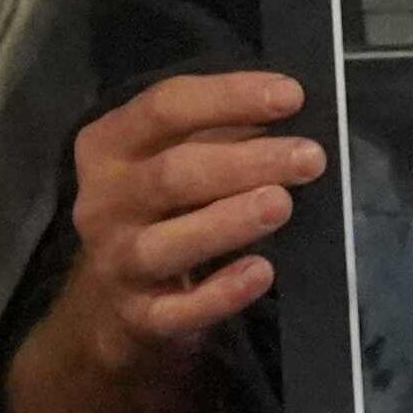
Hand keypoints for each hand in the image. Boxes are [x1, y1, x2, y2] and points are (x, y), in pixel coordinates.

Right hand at [54, 70, 314, 371]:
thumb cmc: (162, 209)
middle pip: (171, 174)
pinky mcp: (139, 316)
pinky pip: (178, 310)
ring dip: (226, 221)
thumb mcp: (173, 157)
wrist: (114, 299)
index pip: (162, 109)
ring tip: (281, 204)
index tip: (292, 96)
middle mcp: (103, 203)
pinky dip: (220, 293)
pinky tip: (260, 272)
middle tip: (310, 158)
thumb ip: (219, 133)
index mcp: (108, 149)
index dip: (227, 98)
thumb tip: (287, 108)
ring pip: (165, 243)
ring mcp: (116, 261)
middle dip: (244, 163)